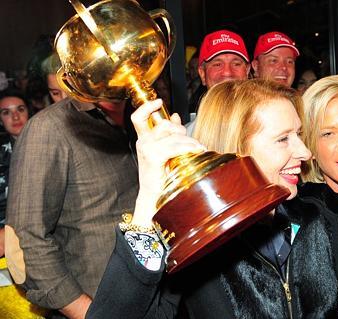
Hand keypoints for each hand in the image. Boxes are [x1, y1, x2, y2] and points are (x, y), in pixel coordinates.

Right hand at [131, 99, 205, 225]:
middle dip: (181, 130)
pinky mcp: (154, 157)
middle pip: (164, 124)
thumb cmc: (161, 176)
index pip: (139, 117)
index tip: (159, 102)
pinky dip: (188, 148)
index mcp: (144, 139)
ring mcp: (147, 149)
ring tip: (198, 149)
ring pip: (173, 136)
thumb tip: (175, 116)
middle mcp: (143, 142)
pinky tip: (196, 151)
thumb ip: (170, 133)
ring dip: (189, 142)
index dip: (147, 106)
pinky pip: (175, 146)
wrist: (155, 197)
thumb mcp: (166, 150)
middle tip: (191, 142)